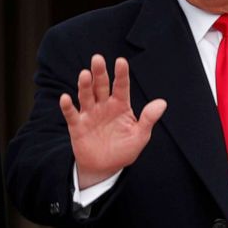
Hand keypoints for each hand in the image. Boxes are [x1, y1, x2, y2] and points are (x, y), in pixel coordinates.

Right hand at [60, 55, 166, 188]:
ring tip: (84, 74)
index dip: (121, 74)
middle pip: (101, 86)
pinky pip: (71, 114)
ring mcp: (89, 114)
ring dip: (84, 85)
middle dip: (99, 73)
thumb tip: (162, 103)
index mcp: (120, 105)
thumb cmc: (124, 149)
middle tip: (97, 59)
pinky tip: (65, 98)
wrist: (105, 167)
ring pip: (86, 96)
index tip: (121, 61)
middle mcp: (103, 105)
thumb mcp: (140, 136)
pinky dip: (67, 106)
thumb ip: (148, 119)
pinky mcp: (77, 126)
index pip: (121, 86)